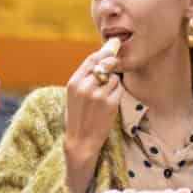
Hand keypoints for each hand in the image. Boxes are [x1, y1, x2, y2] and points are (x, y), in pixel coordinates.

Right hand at [63, 40, 126, 192]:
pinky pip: (119, 89)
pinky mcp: (110, 104)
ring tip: (104, 95)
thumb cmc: (78, 116)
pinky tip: (109, 102)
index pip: (92, 59)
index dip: (103, 53)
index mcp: (74, 83)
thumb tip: (104, 55)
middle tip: (111, 72)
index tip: (111, 51)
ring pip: (114, 77)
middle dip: (111, 67)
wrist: (81, 141)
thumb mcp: (74, 94)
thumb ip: (86, 76)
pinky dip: (116, 93)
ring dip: (113, 83)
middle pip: (105, 65)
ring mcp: (98, 95)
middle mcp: (85, 87)